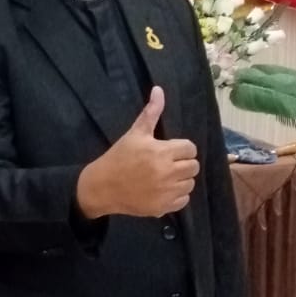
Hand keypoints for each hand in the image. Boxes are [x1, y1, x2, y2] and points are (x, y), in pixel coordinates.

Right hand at [76, 87, 199, 219]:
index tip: (169, 150)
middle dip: (183, 163)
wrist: (102, 187)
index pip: (190, 148)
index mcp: (161, 152)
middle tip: (167, 164)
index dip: (181, 148)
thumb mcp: (134, 134)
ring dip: (181, 180)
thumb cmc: (118, 157)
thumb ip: (151, 113)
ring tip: (166, 177)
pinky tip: (163, 190)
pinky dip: (177, 196)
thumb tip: (159, 89)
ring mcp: (166, 192)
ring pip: (190, 183)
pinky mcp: (163, 207)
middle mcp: (167, 172)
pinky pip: (184, 200)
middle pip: (193, 166)